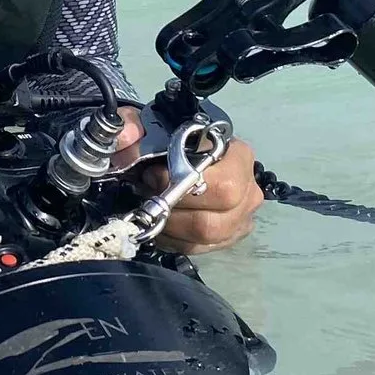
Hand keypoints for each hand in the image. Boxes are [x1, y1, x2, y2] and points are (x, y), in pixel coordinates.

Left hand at [115, 110, 261, 253]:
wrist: (189, 151)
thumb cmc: (178, 139)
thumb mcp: (156, 126)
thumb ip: (136, 128)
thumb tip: (125, 139)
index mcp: (240, 157)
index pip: (220, 187)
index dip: (181, 188)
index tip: (151, 177)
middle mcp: (249, 191)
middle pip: (212, 222)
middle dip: (171, 214)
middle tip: (150, 197)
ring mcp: (242, 218)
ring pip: (206, 240)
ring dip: (171, 229)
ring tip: (154, 210)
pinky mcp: (230, 236)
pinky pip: (200, 248)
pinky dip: (175, 240)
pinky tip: (163, 223)